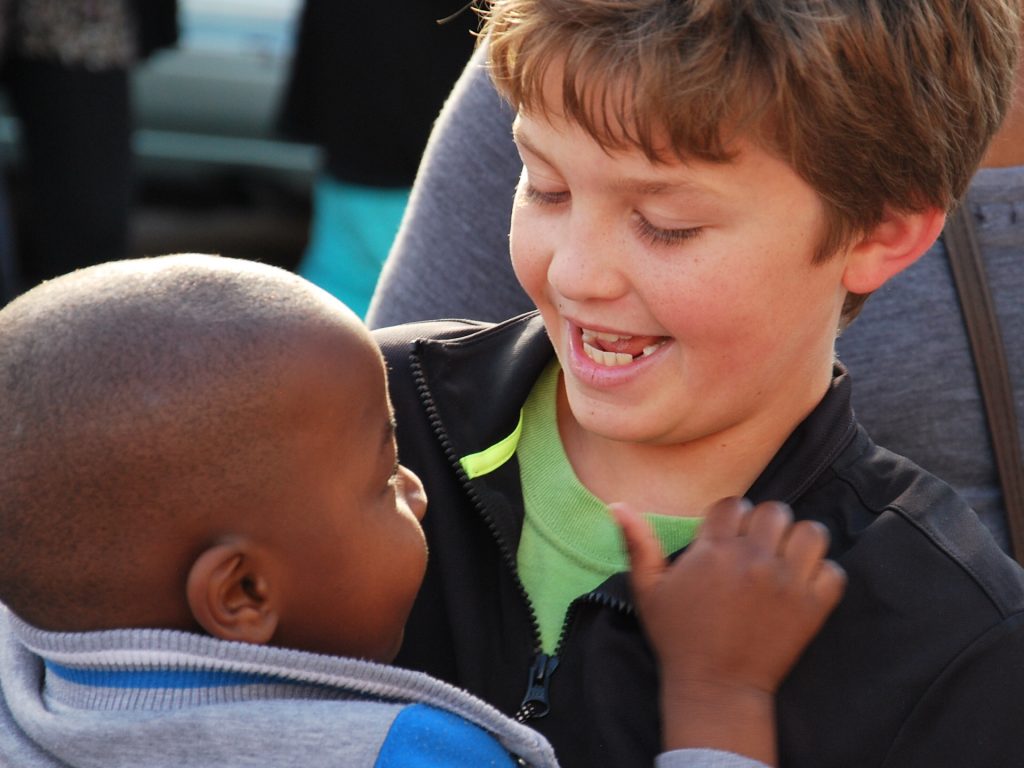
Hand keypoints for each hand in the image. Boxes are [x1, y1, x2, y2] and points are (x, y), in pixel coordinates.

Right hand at [611, 497, 845, 761]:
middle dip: (765, 524)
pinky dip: (822, 574)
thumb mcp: (648, 589)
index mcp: (714, 551)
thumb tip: (617, 505)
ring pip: (810, 532)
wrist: (716, 688)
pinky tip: (803, 585)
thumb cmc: (678, 637)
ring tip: (785, 559)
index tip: (726, 538)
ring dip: (798, 541)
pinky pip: (833, 570)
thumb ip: (637, 543)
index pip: (733, 505)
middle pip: (775, 511)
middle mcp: (753, 559)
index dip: (730, 518)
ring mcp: (787, 582)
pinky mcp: (813, 607)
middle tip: (757, 547)